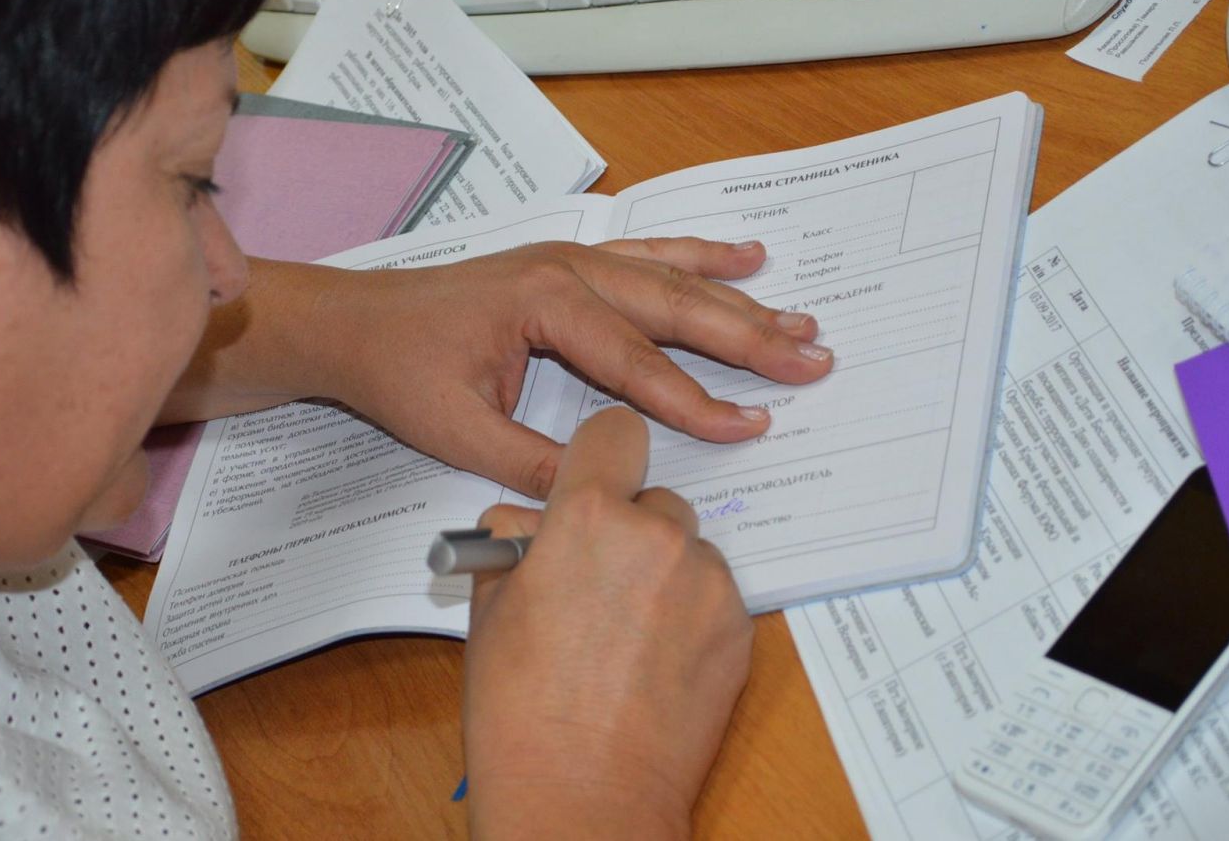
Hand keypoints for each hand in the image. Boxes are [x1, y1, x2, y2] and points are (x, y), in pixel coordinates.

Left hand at [299, 237, 831, 497]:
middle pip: (672, 306)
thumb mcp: (458, 431)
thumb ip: (534, 462)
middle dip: (747, 337)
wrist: (355, 324)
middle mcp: (566, 269)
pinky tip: (745, 258)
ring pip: (670, 279)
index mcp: (542, 302)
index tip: (751, 426)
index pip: (634, 361)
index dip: (694, 400)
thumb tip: (605, 489)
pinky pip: (647, 256)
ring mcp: (569, 260)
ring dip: (738, 300)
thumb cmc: (400, 370)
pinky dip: (698, 256)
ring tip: (800, 316)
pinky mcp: (567, 266)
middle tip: (813, 358)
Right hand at [461, 407, 752, 839]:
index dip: (600, 457)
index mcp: (588, 517)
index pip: (615, 432)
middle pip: (654, 499)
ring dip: (664, 574)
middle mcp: (658, 537)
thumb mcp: (490, 608)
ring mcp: (707, 584)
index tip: (594, 482)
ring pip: (688, 550)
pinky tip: (653, 664)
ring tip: (624, 637)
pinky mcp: (739, 630)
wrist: (581, 796)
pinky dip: (690, 618)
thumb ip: (514, 544)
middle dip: (629, 530)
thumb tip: (524, 524)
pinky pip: (713, 597)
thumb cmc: (522, 712)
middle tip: (597, 586)